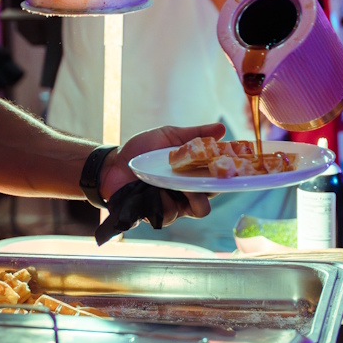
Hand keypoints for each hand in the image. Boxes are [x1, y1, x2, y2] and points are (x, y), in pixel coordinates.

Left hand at [100, 122, 225, 224]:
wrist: (112, 164)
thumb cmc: (142, 150)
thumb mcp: (169, 136)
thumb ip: (194, 134)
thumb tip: (222, 128)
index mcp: (192, 176)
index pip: (216, 180)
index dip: (225, 177)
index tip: (230, 168)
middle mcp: (185, 194)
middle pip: (209, 200)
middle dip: (211, 192)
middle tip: (205, 181)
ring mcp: (173, 205)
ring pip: (196, 210)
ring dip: (191, 197)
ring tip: (180, 186)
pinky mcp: (157, 214)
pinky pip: (171, 214)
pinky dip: (166, 201)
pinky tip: (157, 191)